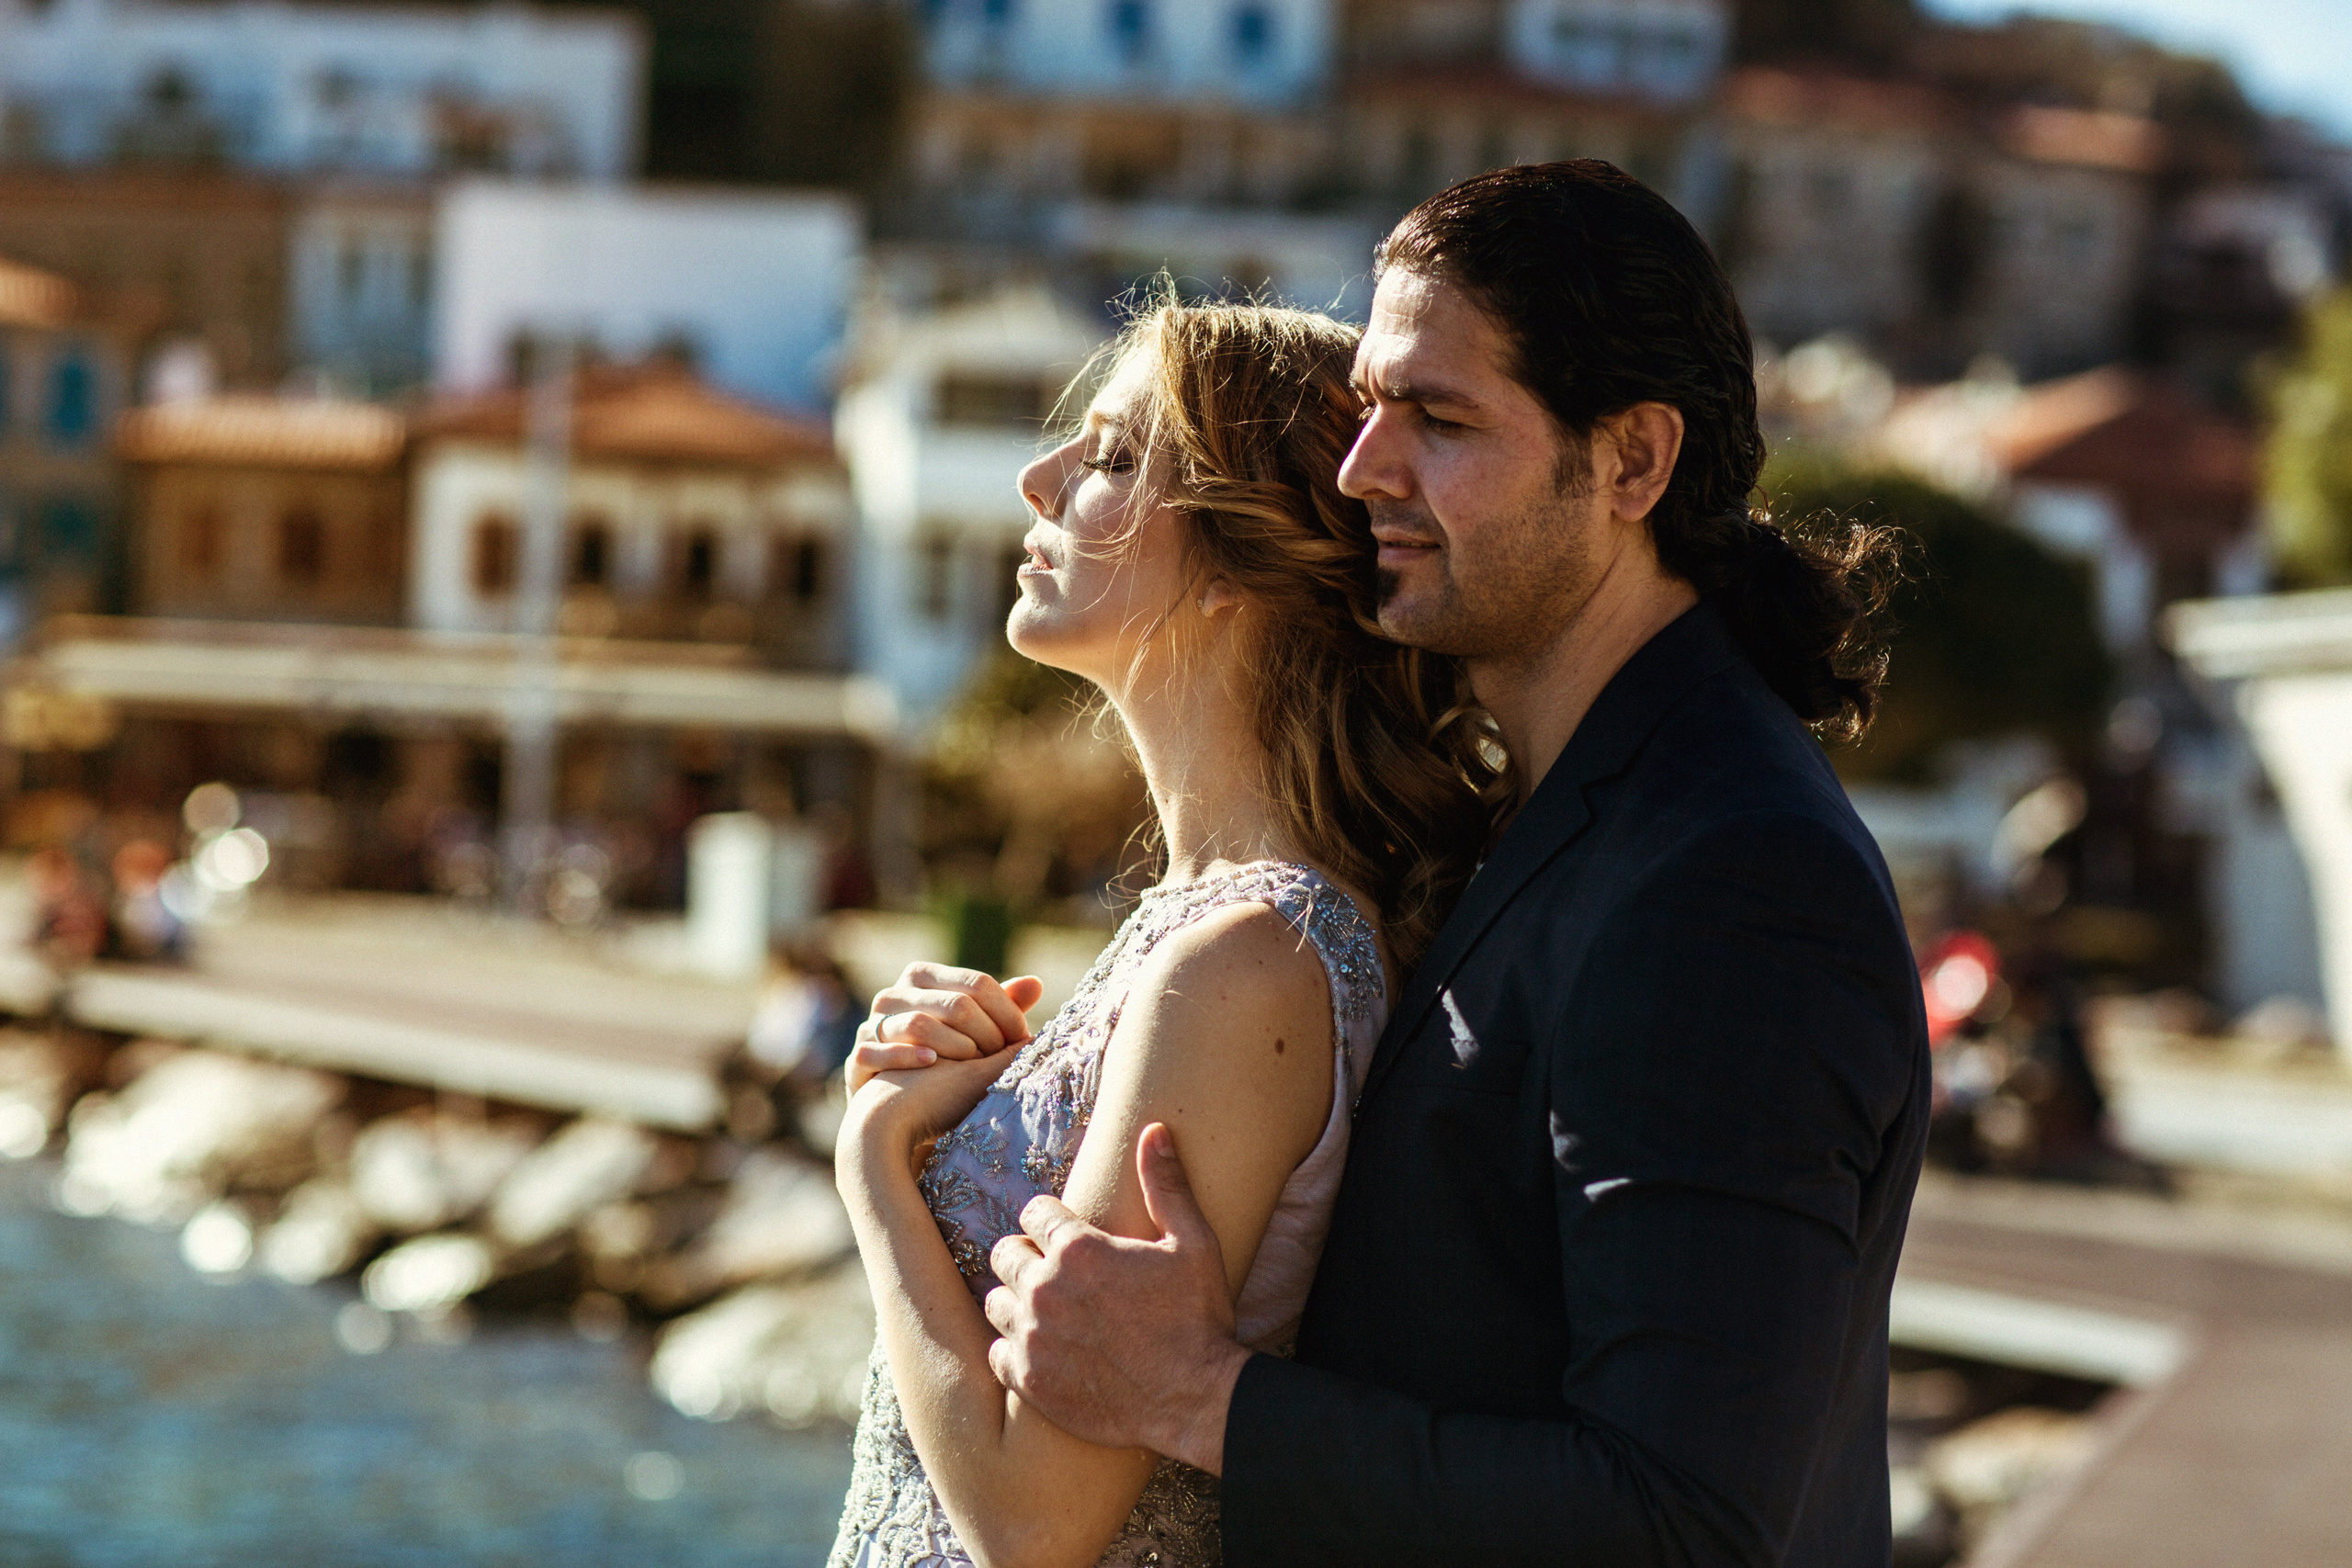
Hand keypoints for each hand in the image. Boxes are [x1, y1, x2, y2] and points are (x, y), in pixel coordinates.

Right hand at [847, 964, 1046, 1092]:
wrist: (893, 1109)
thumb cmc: (941, 1064)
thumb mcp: (972, 1032)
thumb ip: (1000, 1007)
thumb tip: (1035, 983)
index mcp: (923, 978)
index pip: (976, 983)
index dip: (1006, 1012)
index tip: (1022, 1039)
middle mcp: (894, 995)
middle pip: (953, 1003)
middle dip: (985, 1033)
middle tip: (1000, 1058)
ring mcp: (872, 1026)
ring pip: (917, 1024)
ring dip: (952, 1044)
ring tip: (972, 1061)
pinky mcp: (859, 1058)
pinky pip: (878, 1050)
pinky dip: (906, 1055)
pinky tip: (932, 1063)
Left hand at [983, 1125, 1250, 1473]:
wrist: (1196, 1399)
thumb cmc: (1198, 1318)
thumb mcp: (1192, 1243)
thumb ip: (1165, 1184)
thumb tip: (1153, 1129)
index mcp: (1078, 1250)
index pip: (1033, 1212)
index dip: (1051, 1220)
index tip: (1069, 1235)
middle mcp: (1045, 1290)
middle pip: (1005, 1253)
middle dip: (1027, 1257)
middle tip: (1058, 1274)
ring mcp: (1033, 1338)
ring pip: (994, 1302)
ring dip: (1016, 1302)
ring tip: (1048, 1311)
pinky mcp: (1030, 1381)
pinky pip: (997, 1354)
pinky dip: (1014, 1351)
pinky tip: (1044, 1350)